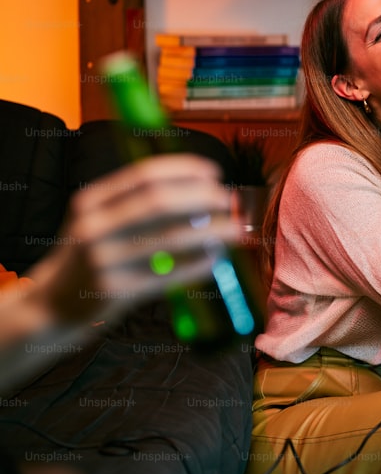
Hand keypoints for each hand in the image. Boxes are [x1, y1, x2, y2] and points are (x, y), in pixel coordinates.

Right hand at [40, 154, 238, 323]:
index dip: (184, 170)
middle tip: (226, 200)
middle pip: (159, 201)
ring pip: (170, 238)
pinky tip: (216, 257)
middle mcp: (93, 226)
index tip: (213, 173)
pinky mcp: (116, 290)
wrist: (53, 304)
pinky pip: (168, 273)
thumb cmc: (91, 255)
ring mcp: (102, 259)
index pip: (144, 174)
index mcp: (90, 201)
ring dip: (210, 231)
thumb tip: (200, 187)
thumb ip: (135, 202)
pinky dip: (198, 263)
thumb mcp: (99, 220)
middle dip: (201, 197)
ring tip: (235, 229)